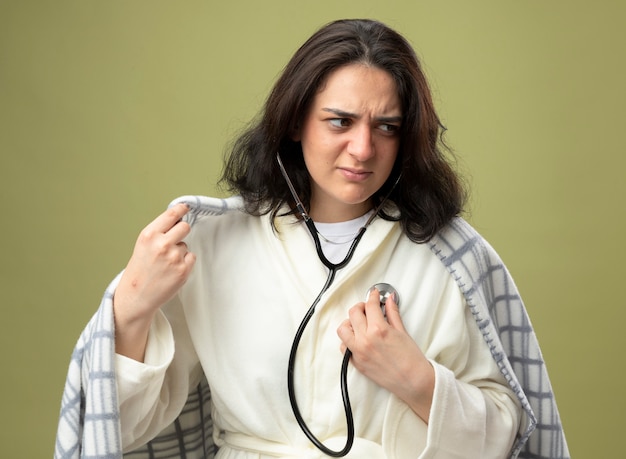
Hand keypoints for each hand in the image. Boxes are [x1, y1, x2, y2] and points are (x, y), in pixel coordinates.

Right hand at [114, 203, 195, 359]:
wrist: (136, 295)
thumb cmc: (139, 270)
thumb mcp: (143, 245)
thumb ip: (159, 232)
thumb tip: (178, 219)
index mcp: (149, 235)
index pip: (171, 215)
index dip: (181, 209)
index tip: (186, 207)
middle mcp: (162, 244)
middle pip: (185, 227)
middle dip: (181, 232)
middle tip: (172, 242)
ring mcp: (174, 257)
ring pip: (186, 245)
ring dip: (180, 251)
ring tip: (166, 263)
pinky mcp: (183, 269)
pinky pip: (191, 257)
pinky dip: (185, 262)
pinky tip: (172, 270)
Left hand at [337, 289, 434, 422]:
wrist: (414, 382)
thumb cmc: (411, 359)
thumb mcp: (403, 331)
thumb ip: (393, 313)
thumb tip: (389, 300)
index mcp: (378, 329)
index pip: (370, 305)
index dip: (372, 296)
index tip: (374, 295)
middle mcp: (365, 340)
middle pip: (353, 313)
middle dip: (361, 307)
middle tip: (368, 307)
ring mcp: (358, 352)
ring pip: (343, 329)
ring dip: (350, 322)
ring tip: (360, 323)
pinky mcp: (356, 363)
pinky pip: (344, 347)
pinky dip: (348, 340)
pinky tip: (358, 338)